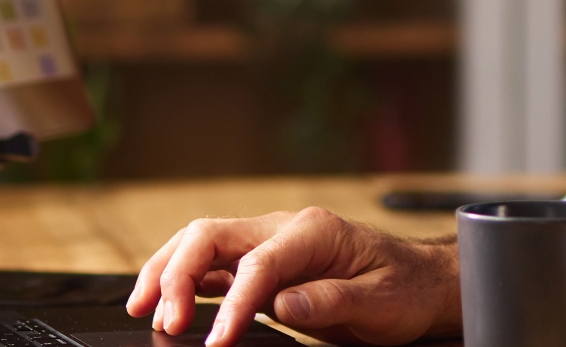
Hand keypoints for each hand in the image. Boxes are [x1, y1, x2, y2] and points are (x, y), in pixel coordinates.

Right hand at [125, 207, 461, 346]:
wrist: (422, 282)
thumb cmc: (406, 289)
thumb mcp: (380, 302)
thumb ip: (331, 300)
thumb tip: (282, 303)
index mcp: (313, 232)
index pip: (257, 264)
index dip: (231, 304)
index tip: (215, 341)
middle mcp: (283, 230)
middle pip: (210, 237)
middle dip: (177, 275)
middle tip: (163, 321)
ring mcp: (270, 244)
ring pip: (202, 246)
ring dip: (169, 274)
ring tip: (143, 309)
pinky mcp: (264, 266)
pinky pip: (215, 267)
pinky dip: (187, 283)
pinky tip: (170, 307)